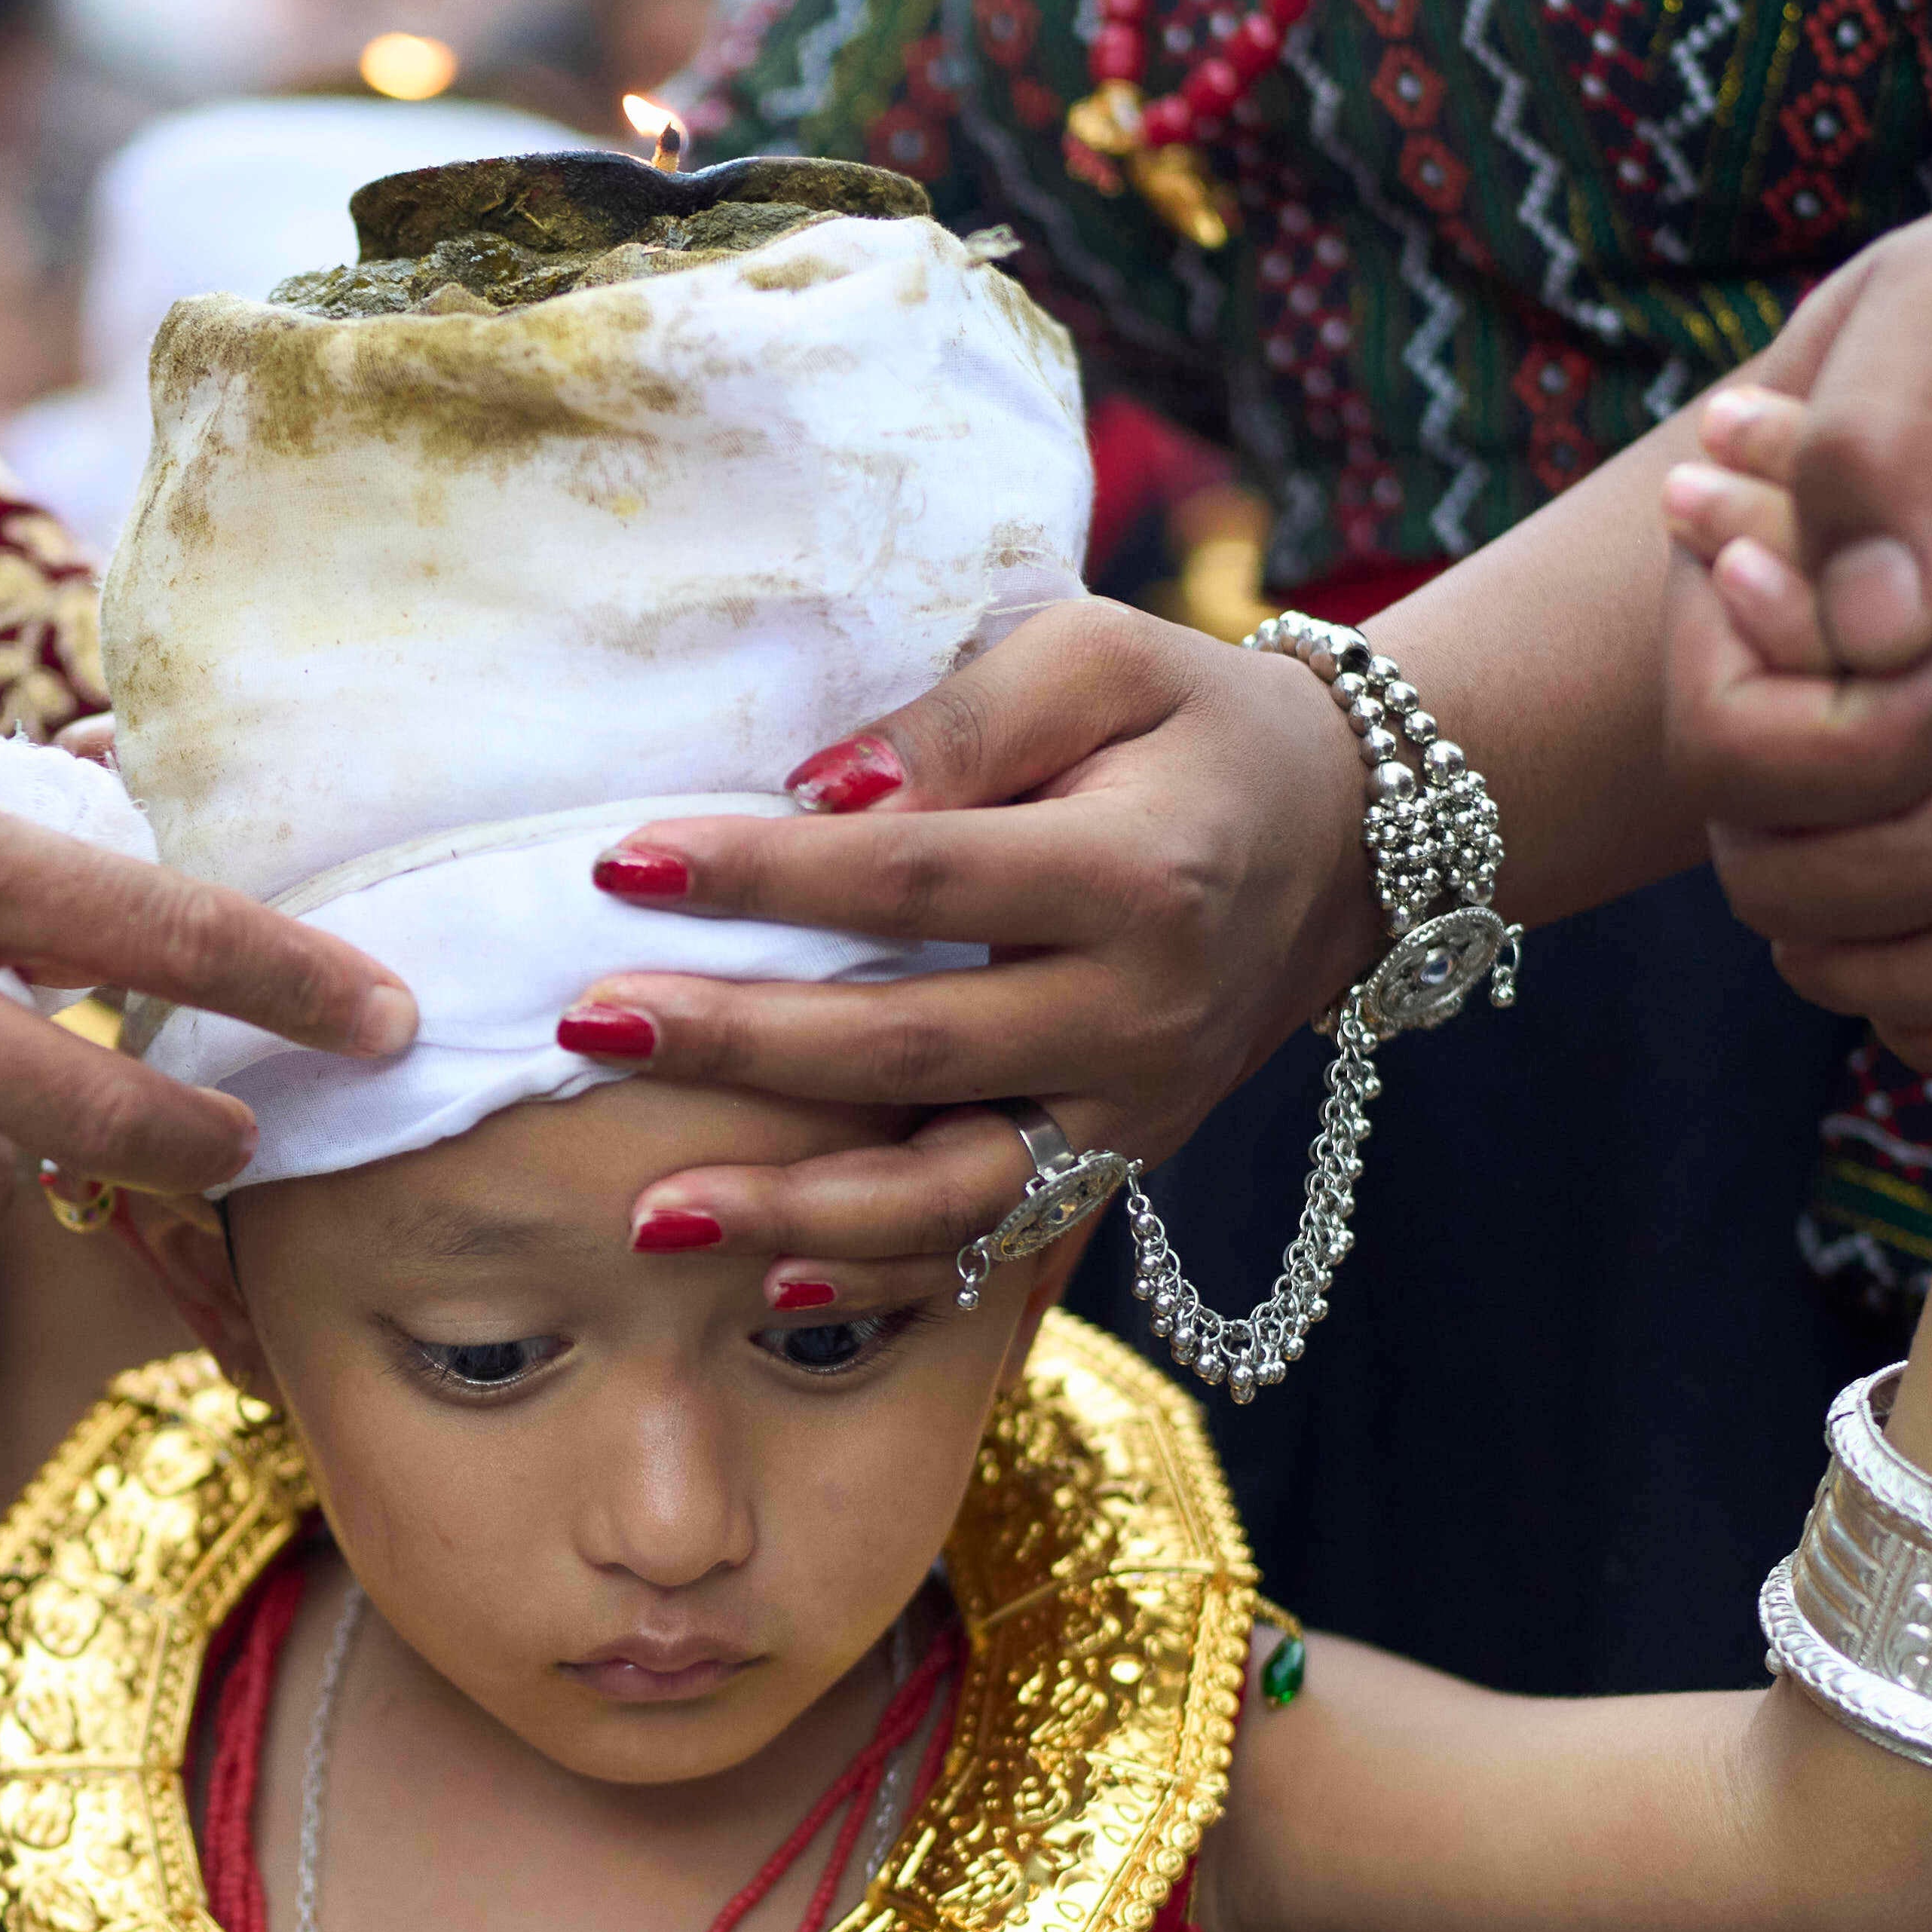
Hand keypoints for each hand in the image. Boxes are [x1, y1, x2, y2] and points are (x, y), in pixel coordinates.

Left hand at [536, 600, 1384, 1264]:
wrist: (1343, 837)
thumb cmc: (1191, 724)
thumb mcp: (1098, 657)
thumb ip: (961, 718)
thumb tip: (814, 793)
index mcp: (1135, 875)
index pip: (915, 883)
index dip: (765, 878)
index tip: (623, 861)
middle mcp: (1141, 1013)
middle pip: (910, 1048)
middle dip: (736, 1044)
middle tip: (587, 1026)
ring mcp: (1133, 1108)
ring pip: (952, 1192)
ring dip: (794, 1210)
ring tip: (648, 1212)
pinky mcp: (1120, 1161)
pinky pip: (994, 1243)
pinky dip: (884, 1275)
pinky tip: (771, 1273)